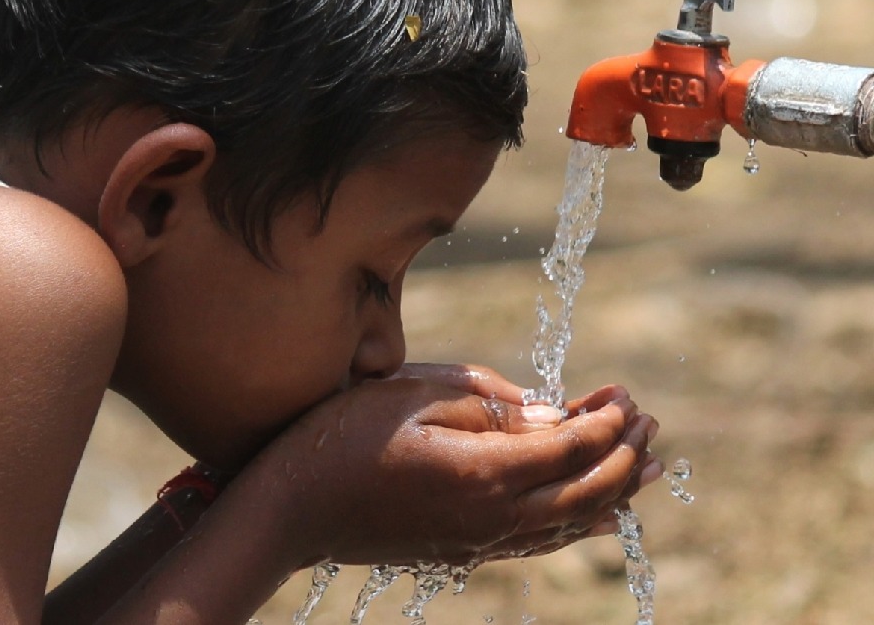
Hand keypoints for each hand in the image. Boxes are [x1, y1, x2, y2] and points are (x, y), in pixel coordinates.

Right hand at [241, 367, 658, 568]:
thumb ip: (490, 402)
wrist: (293, 508)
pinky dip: (581, 522)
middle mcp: (494, 517)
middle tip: (650, 419)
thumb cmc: (344, 436)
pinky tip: (596, 510)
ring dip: (616, 489)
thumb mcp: (413, 394)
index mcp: (484, 471)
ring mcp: (481, 542)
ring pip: (573, 523)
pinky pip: (543, 542)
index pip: (574, 447)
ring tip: (647, 460)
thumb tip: (553, 415)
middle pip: (588, 491)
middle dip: (627, 454)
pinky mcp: (466, 552)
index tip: (626, 392)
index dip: (608, 420)